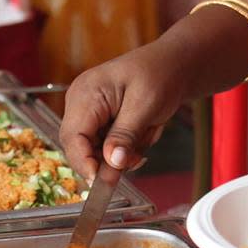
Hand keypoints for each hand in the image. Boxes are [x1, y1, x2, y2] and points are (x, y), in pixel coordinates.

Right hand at [59, 41, 186, 182]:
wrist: (174, 64)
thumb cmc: (160, 74)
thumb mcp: (145, 106)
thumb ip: (125, 135)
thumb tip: (110, 163)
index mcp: (86, 93)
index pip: (73, 137)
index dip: (84, 163)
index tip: (101, 183)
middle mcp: (80, 102)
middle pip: (80, 148)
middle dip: (107, 159)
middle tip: (137, 158)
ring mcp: (87, 111)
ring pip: (94, 151)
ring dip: (121, 152)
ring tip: (145, 133)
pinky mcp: (98, 119)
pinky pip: (104, 146)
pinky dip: (124, 148)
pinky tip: (142, 132)